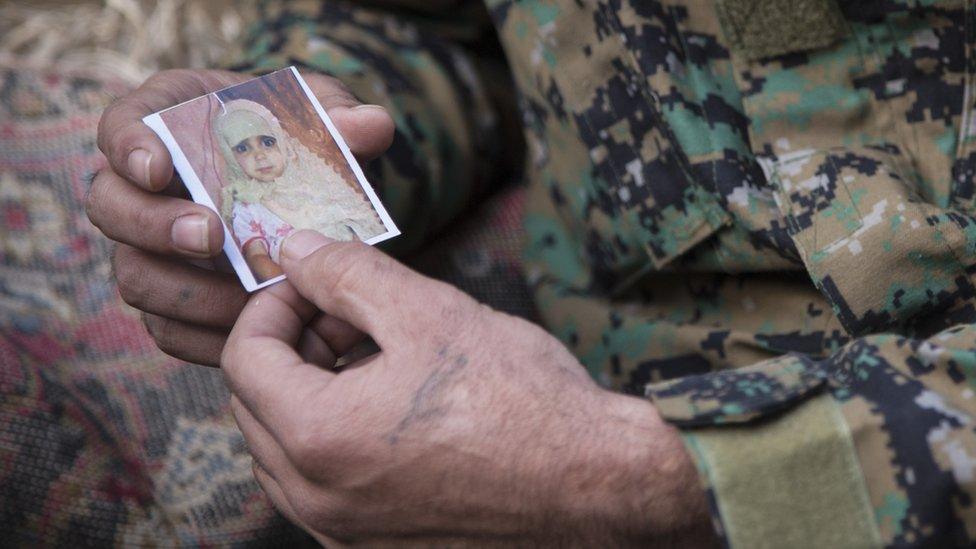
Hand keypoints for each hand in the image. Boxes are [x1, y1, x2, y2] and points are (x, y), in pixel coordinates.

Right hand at [86, 68, 394, 365]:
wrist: (303, 191)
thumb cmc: (298, 138)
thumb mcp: (319, 117)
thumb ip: (337, 114)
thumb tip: (370, 125)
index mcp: (166, 123)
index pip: (121, 127)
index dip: (130, 147)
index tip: (158, 166)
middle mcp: (141, 188)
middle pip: (110, 206)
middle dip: (154, 225)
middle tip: (211, 237)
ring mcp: (150, 249)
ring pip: (135, 276)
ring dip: (186, 292)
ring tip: (246, 298)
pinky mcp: (172, 302)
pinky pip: (168, 329)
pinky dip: (206, 337)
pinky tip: (252, 334)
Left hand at [222, 230, 714, 545]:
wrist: (598, 488)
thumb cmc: (524, 402)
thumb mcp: (430, 313)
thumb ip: (346, 274)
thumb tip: (294, 249)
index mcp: (318, 439)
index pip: (245, 358)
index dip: (272, 304)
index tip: (311, 282)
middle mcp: (318, 500)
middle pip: (256, 406)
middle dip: (291, 346)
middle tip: (346, 314)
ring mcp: (345, 532)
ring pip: (286, 449)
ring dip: (310, 392)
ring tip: (374, 356)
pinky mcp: (375, 547)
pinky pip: (324, 485)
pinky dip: (336, 437)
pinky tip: (392, 407)